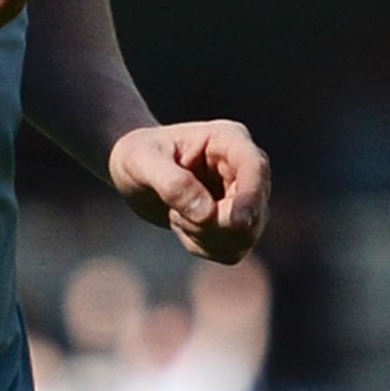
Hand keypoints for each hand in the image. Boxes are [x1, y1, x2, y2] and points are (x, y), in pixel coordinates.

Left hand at [109, 119, 270, 262]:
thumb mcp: (142, 161)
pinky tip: (183, 226)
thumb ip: (172, 183)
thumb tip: (207, 214)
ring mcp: (244, 197)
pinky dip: (203, 247)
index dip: (251, 197)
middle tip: (174, 214)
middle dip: (212, 226)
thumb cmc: (137, 155)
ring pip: (245, 237)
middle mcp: (243, 168)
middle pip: (253, 211)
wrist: (134, 171)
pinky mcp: (236, 222)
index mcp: (228, 140)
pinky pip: (232, 251)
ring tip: (175, 215)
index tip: (236, 222)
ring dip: (204, 238)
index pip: (255, 167)